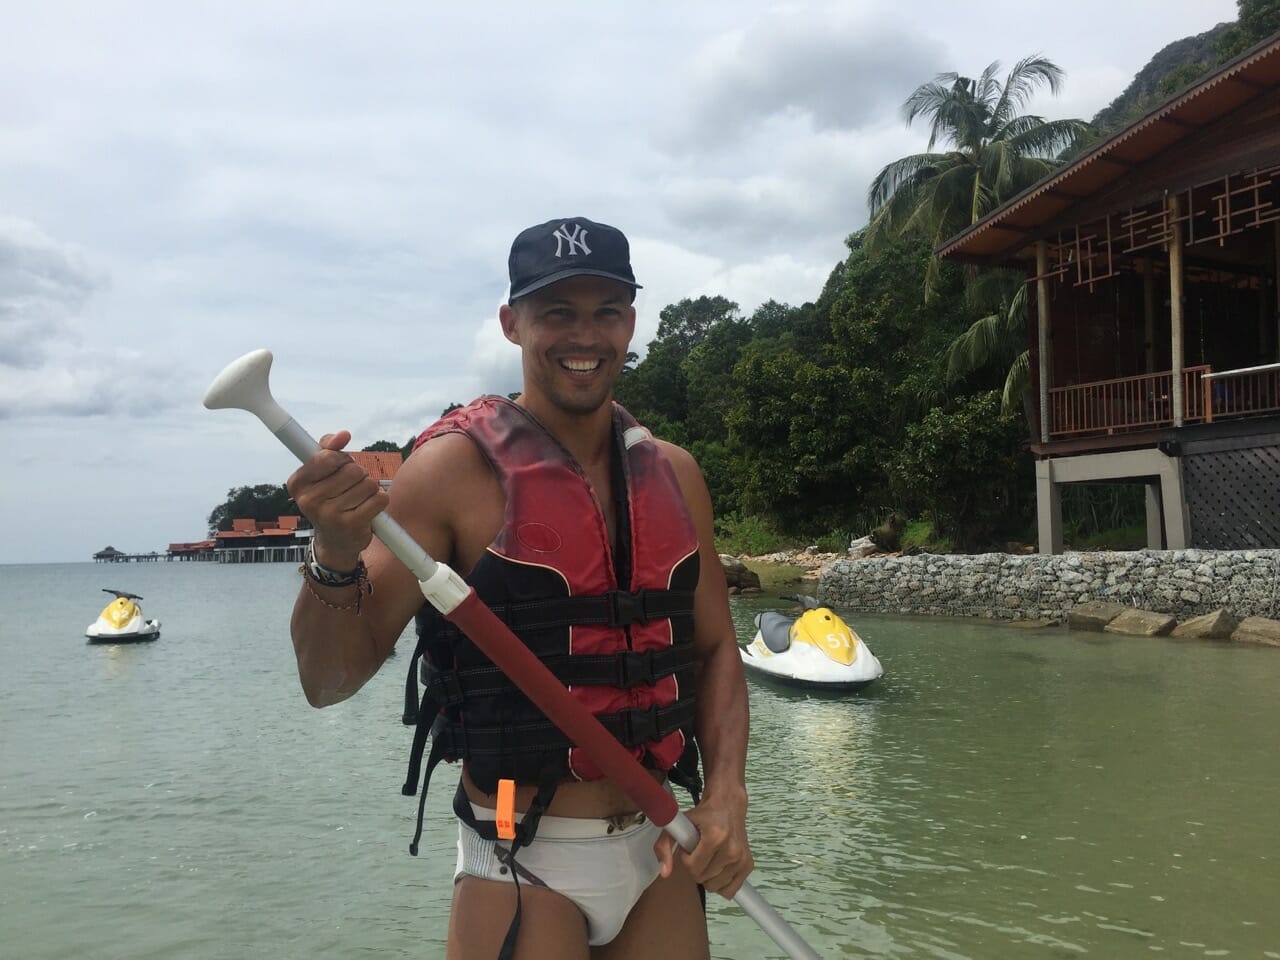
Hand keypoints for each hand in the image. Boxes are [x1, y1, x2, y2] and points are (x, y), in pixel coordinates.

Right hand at [286, 431, 389, 567]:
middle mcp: (309, 500)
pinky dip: (379, 500)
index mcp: (297, 483)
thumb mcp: (321, 473)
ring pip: (368, 483)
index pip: (329, 456)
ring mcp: (330, 514)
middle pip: (353, 469)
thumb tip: (343, 435)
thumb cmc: (329, 499)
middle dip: (358, 475)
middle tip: (350, 488)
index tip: (340, 468)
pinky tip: (368, 509)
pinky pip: (379, 498)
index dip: (342, 460)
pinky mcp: (352, 525)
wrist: (335, 542)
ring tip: (358, 500)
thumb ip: (328, 448)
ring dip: (369, 489)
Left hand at [654, 786, 752, 898]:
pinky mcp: (748, 865)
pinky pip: (730, 890)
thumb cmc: (703, 815)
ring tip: (709, 857)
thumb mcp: (678, 824)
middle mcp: (731, 849)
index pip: (692, 868)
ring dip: (708, 876)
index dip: (686, 858)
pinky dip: (721, 884)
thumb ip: (664, 846)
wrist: (728, 805)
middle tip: (700, 851)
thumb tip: (665, 872)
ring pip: (715, 886)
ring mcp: (741, 858)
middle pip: (703, 879)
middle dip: (696, 867)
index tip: (690, 847)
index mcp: (715, 836)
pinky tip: (719, 868)